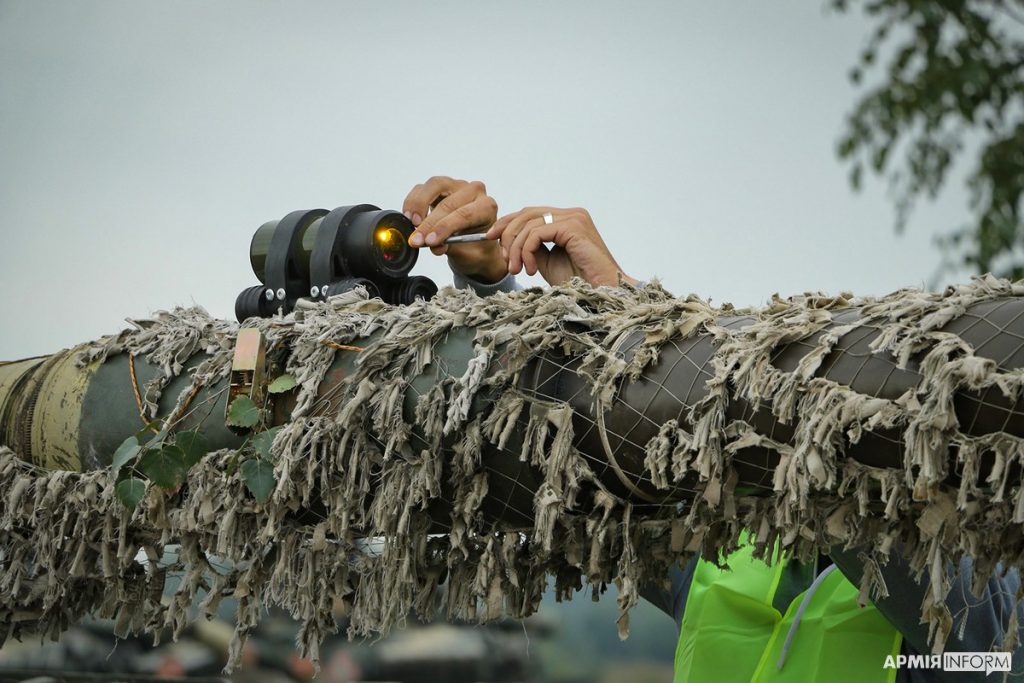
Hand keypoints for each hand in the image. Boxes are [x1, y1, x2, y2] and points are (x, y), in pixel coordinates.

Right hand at [402, 176, 506, 283]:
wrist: (474, 244)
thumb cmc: (474, 248)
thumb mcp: (467, 255)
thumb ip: (449, 248)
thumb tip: (431, 245)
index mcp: (487, 207)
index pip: (465, 214)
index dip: (444, 227)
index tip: (429, 241)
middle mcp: (474, 192)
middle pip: (448, 202)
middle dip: (429, 223)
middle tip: (416, 240)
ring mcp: (457, 186)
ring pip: (435, 185)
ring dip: (419, 204)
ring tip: (412, 223)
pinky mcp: (440, 187)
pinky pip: (422, 188)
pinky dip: (413, 201)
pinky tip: (410, 217)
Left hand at [486, 207, 636, 286]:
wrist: (600, 293)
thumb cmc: (579, 282)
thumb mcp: (547, 261)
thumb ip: (533, 247)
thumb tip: (511, 241)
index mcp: (567, 219)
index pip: (530, 213)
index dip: (507, 223)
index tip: (490, 237)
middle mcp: (572, 214)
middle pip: (526, 214)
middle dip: (507, 234)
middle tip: (502, 259)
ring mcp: (574, 218)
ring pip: (529, 224)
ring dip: (516, 249)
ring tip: (516, 270)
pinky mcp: (573, 227)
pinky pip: (537, 233)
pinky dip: (527, 251)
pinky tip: (531, 269)